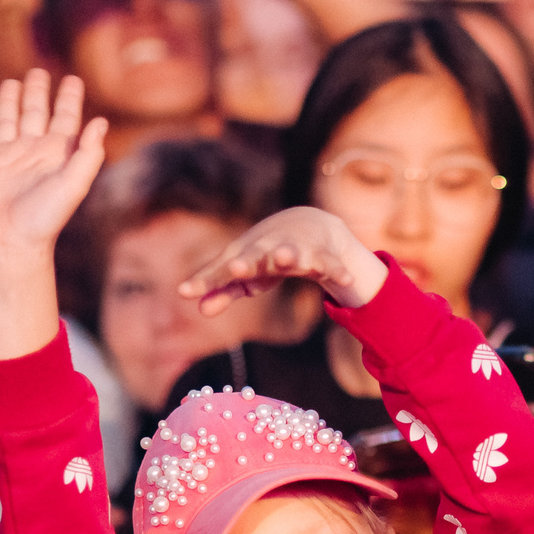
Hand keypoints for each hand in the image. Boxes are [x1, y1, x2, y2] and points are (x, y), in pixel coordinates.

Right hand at [0, 71, 109, 271]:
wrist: (11, 247)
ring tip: (10, 83)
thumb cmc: (44, 220)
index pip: (64, 119)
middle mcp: (29, 155)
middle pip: (34, 115)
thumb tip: (101, 123)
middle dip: (37, 93)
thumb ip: (88, 155)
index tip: (72, 79)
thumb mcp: (73, 185)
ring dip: (8, 104)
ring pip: (4, 124)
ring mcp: (3, 164)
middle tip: (39, 72)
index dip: (69, 99)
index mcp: (53, 156)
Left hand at [179, 207, 385, 313]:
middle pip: (255, 255)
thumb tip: (199, 310)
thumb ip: (222, 289)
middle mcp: (269, 248)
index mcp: (247, 253)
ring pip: (294, 253)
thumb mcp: (246, 273)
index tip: (186, 292)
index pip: (224, 268)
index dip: (208, 280)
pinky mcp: (323, 254)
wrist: (308, 223)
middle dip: (247, 262)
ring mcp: (298, 249)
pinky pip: (331, 264)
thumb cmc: (267, 253)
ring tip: (286, 259)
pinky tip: (347, 280)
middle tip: (236, 267)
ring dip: (289, 255)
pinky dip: (338, 271)